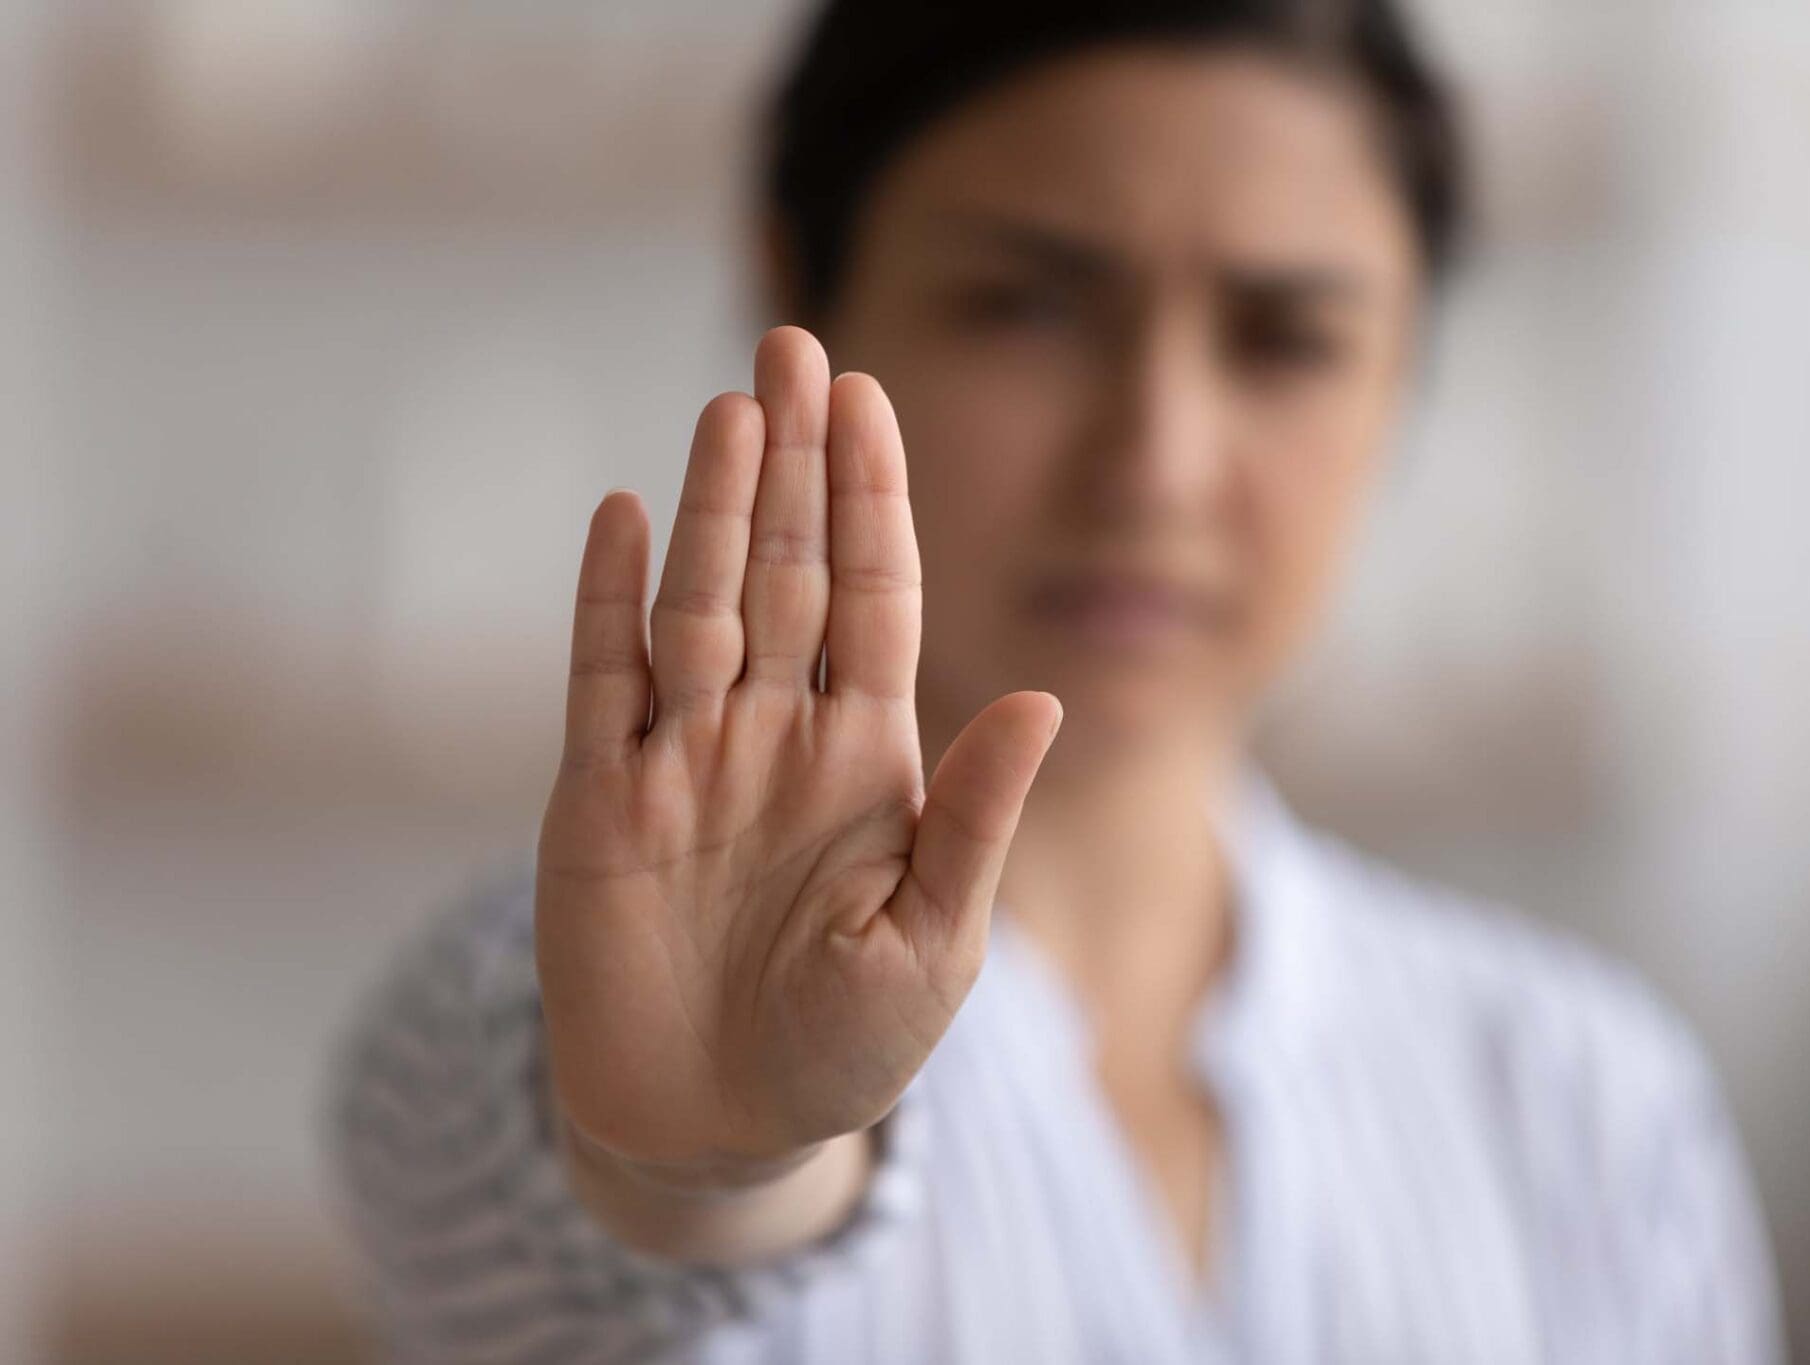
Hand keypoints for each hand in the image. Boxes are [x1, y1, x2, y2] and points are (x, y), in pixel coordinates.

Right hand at [535, 326, 1060, 1182]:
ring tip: (733, 407)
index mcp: (868, 758)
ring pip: (701, 603)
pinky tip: (626, 516)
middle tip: (798, 345)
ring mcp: (685, 759)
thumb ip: (975, 817)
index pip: (874, 598)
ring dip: (715, 508)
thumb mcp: (933, 943)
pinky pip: (602, 682)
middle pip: (787, 571)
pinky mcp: (600, 803)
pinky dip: (607, 601)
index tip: (873, 402)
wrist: (718, 1130)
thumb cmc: (845, 1050)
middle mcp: (776, 734)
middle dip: (794, 463)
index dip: (872, 501)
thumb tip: (1045, 696)